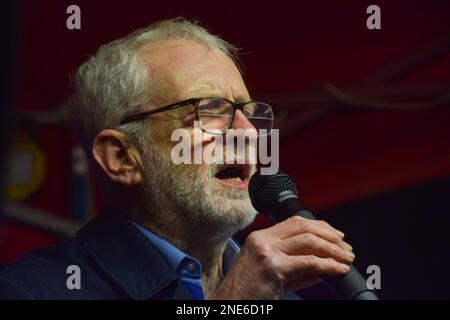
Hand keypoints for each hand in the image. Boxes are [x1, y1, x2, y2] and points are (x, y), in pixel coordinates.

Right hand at [209, 216, 353, 298]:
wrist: (229, 304)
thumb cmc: (246, 292)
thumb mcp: (272, 274)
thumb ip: (298, 269)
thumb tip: (324, 267)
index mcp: (260, 237)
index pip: (295, 221)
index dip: (319, 226)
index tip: (335, 235)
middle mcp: (263, 240)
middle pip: (303, 226)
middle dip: (330, 235)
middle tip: (346, 247)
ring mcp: (267, 252)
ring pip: (308, 241)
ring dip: (332, 249)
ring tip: (346, 258)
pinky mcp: (273, 267)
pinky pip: (308, 262)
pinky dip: (327, 265)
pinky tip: (338, 269)